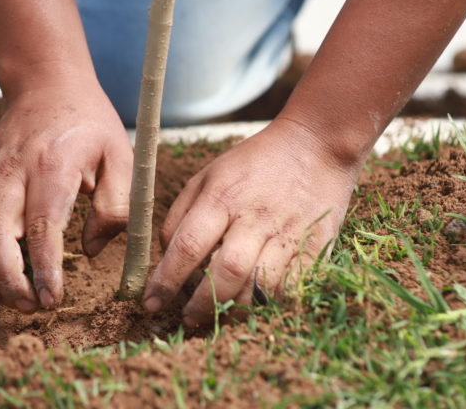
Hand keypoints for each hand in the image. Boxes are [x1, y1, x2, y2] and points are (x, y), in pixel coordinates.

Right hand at [0, 81, 132, 311]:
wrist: (46, 84)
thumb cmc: (90, 122)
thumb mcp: (122, 156)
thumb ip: (117, 206)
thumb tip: (91, 251)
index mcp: (52, 165)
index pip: (40, 226)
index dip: (45, 269)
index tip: (54, 299)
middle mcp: (13, 172)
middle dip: (8, 282)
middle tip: (33, 308)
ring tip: (18, 299)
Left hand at [142, 117, 361, 325]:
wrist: (314, 146)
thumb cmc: (254, 163)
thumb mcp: (207, 175)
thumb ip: (180, 215)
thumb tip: (166, 258)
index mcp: (222, 197)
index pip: (188, 246)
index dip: (166, 280)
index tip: (151, 303)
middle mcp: (254, 218)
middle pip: (225, 273)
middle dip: (201, 304)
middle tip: (188, 318)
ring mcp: (287, 234)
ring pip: (259, 287)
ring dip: (234, 310)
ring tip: (219, 314)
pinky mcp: (314, 247)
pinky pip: (290, 288)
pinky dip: (270, 304)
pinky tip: (254, 305)